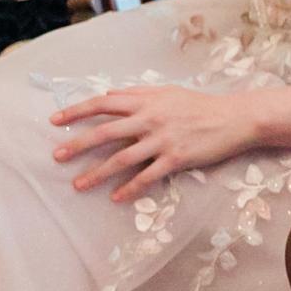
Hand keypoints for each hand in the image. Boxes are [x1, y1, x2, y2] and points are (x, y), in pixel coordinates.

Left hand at [50, 86, 259, 201]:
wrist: (235, 118)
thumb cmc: (200, 104)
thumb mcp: (168, 92)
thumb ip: (137, 93)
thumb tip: (108, 95)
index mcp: (146, 101)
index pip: (103, 104)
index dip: (77, 112)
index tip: (56, 121)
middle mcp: (150, 119)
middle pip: (106, 132)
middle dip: (78, 145)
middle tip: (57, 157)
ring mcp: (162, 140)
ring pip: (122, 159)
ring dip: (97, 173)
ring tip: (78, 185)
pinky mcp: (176, 158)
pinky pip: (148, 176)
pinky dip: (130, 188)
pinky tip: (116, 198)